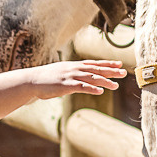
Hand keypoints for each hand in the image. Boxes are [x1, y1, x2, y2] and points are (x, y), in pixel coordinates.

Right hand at [0, 59, 125, 123]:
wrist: (32, 81)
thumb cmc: (47, 79)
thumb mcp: (62, 73)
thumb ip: (73, 75)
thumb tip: (83, 79)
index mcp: (74, 65)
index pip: (94, 63)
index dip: (108, 64)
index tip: (120, 64)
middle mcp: (74, 69)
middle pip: (96, 69)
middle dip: (111, 71)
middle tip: (124, 72)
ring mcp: (70, 76)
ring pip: (91, 78)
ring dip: (104, 81)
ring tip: (115, 86)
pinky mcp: (65, 85)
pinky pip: (81, 87)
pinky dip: (91, 89)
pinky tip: (100, 92)